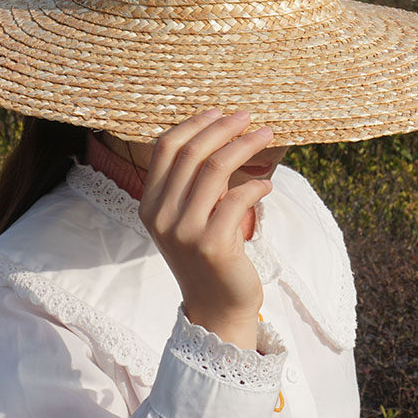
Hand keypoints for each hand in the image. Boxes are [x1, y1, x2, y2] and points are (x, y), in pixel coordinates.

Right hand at [138, 110, 273, 349]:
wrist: (216, 306)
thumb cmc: (208, 253)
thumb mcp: (189, 216)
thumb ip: (195, 182)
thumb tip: (221, 133)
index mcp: (150, 203)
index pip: (165, 148)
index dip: (193, 124)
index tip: (220, 111)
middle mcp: (161, 216)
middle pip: (191, 153)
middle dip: (223, 128)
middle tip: (249, 117)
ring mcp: (185, 231)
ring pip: (215, 169)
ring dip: (245, 146)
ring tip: (266, 136)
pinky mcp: (212, 245)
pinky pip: (238, 199)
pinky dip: (256, 186)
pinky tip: (268, 185)